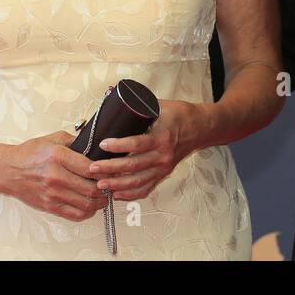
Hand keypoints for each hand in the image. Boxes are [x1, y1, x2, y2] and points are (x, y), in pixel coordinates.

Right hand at [0, 130, 107, 221]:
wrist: (8, 170)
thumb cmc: (29, 154)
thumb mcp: (53, 139)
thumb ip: (75, 141)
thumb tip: (94, 145)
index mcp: (58, 157)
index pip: (90, 168)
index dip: (106, 171)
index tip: (112, 170)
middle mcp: (56, 177)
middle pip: (91, 189)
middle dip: (106, 188)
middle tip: (112, 184)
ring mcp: (52, 194)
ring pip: (86, 204)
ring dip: (100, 202)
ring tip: (104, 196)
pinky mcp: (49, 206)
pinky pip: (74, 215)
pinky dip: (87, 213)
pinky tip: (91, 206)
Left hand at [87, 99, 209, 201]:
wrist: (201, 127)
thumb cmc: (180, 115)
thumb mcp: (160, 106)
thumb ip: (139, 107)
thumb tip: (114, 100)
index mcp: (162, 137)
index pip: (137, 144)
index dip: (118, 146)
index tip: (103, 144)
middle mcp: (163, 155)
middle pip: (133, 166)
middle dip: (110, 168)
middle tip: (93, 168)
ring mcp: (163, 167)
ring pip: (138, 181)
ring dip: (117, 184)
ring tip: (100, 184)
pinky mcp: (163, 174)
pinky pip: (146, 188)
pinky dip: (131, 194)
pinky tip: (117, 194)